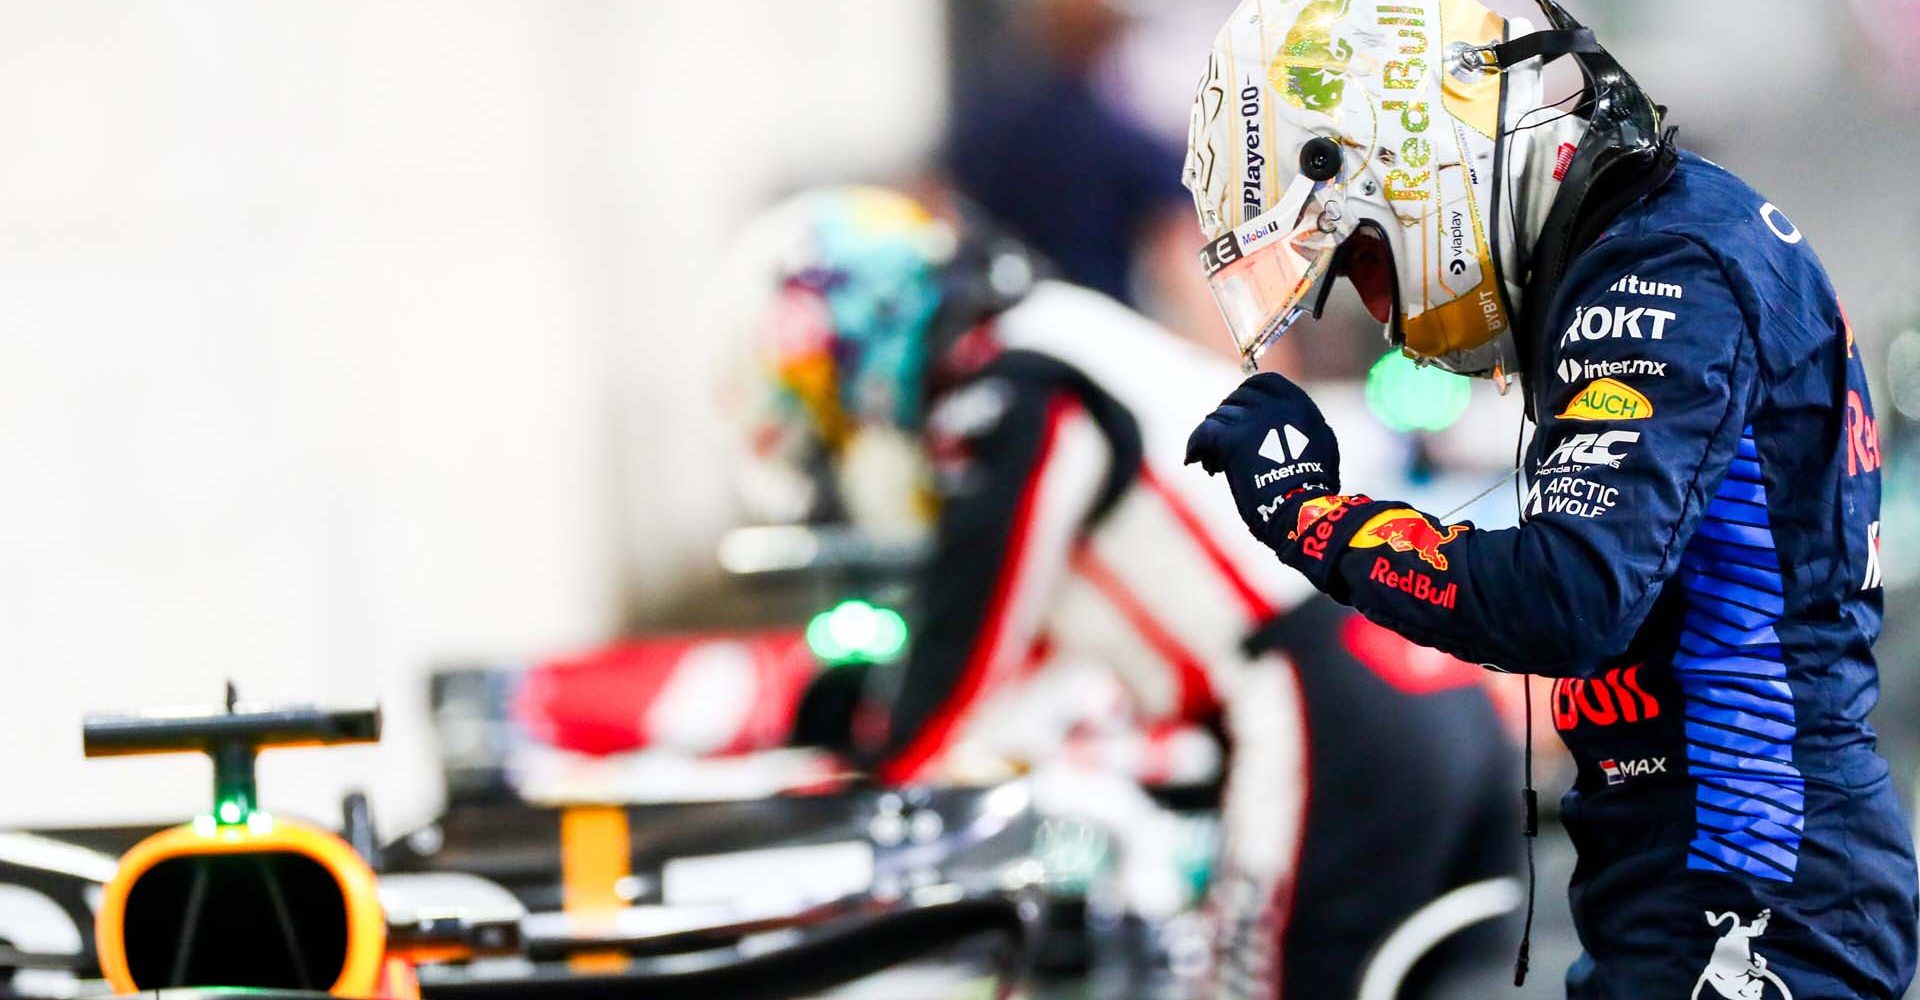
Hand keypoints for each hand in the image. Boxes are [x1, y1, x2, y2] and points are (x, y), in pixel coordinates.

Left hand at [1185, 373, 1340, 546]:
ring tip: (1216, 462)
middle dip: (1230, 418)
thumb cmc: (1315, 484)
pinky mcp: (1230, 439)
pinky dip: (1195, 446)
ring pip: (1218, 417)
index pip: (1263, 382)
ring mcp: (1250, 420)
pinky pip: (1202, 433)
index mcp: (1296, 402)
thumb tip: (1285, 415)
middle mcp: (1272, 405)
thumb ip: (1301, 421)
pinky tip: (1194, 459)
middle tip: (1227, 442)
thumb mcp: (1321, 440)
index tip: (1241, 410)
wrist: (1302, 508)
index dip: (1247, 394)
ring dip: (1215, 436)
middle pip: (1236, 399)